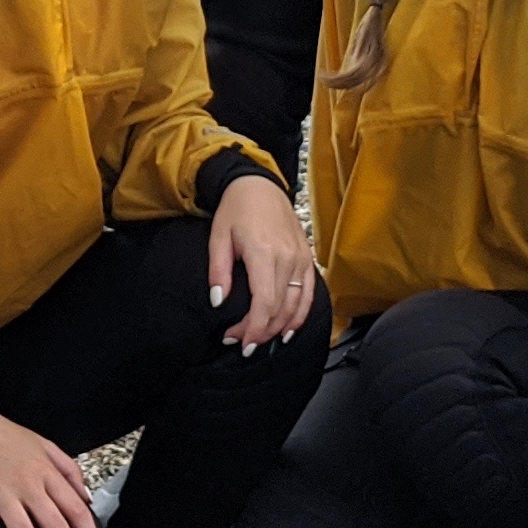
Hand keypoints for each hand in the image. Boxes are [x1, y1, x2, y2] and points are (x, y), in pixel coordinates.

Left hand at [206, 174, 317, 349]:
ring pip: (296, 305)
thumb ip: (219, 272)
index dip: (254, 328)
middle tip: (242, 343)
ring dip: (279, 328)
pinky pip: (309, 293)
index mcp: (264, 252)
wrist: (258, 184)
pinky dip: (300, 315)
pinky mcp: (307, 258)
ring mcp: (301, 258)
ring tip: (261, 340)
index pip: (265, 303)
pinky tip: (288, 329)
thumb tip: (218, 301)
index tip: (240, 342)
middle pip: (280, 309)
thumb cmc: (236, 208)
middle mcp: (288, 257)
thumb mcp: (218, 237)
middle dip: (261, 332)